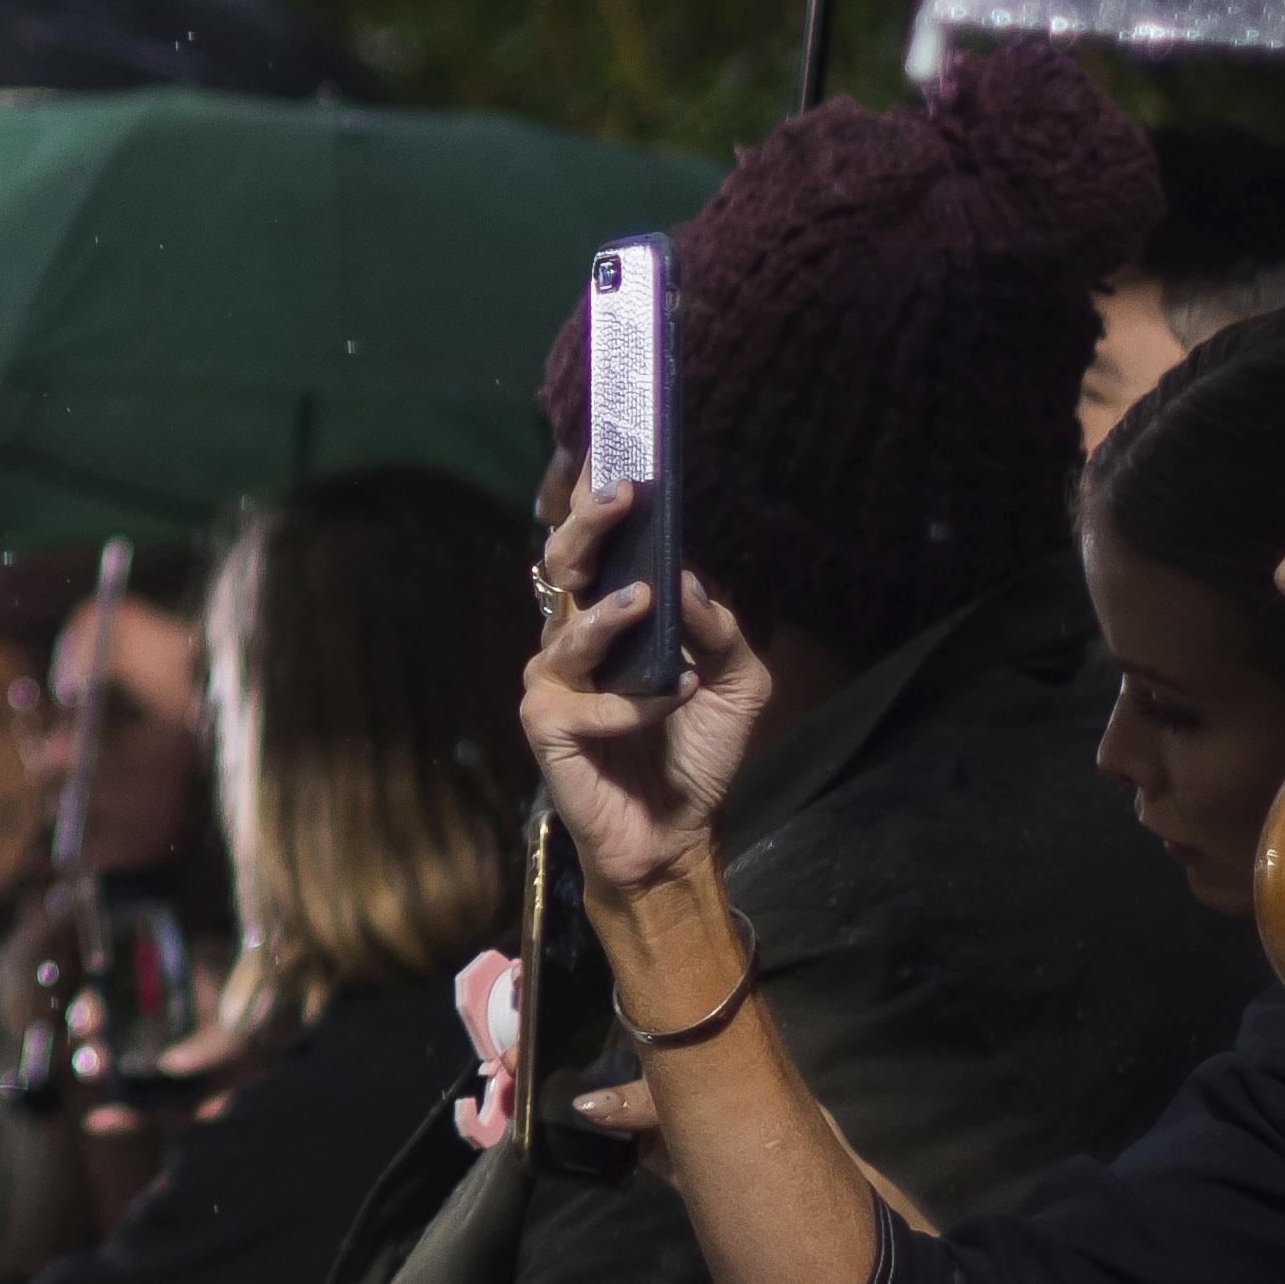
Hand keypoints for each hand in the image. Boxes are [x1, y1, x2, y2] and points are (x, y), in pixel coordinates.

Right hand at [522, 475, 771, 904]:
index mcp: (615, 619)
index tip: (613, 451)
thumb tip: (688, 579)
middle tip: (620, 494)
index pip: (599, 547)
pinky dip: (630, 706)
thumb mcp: (737, 683)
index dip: (595, 499)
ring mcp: (556, 683)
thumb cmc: (697, 752)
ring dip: (610, 616)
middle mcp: (577, 640)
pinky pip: (583, 704)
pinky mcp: (547, 727)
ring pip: (570, 632)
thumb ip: (718, 630)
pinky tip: (669, 704)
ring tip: (646, 601)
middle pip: (564, 565)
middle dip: (587, 525)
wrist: (678, 832)